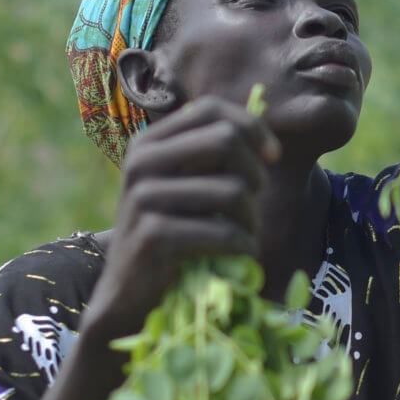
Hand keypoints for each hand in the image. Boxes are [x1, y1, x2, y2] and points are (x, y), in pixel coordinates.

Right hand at [81, 96, 279, 340]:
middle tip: (255, 201)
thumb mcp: (187, 184)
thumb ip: (214, 154)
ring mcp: (143, 198)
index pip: (210, 108)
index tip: (271, 156)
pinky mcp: (153, 235)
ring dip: (252, 218)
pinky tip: (239, 254)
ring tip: (245, 234)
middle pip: (226, 140)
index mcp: (149, 142)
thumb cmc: (172, 232)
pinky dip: (243, 245)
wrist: (128, 292)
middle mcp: (141, 162)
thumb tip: (265, 129)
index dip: (251, 127)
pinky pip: (223, 231)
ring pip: (233, 190)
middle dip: (256, 172)